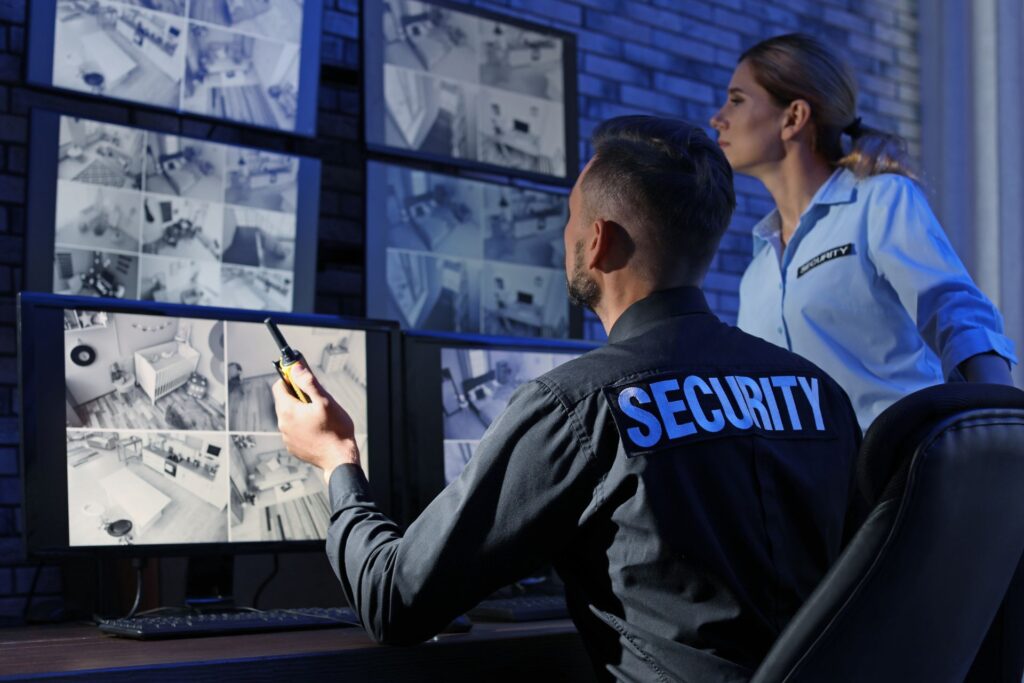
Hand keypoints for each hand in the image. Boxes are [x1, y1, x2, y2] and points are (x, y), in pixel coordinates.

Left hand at [271, 361, 359, 484]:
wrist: (339, 459)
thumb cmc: (335, 431)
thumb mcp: (325, 401)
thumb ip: (309, 382)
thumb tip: (296, 368)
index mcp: (288, 410)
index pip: (279, 386)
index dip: (290, 379)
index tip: (301, 377)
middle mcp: (283, 424)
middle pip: (284, 401)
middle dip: (298, 396)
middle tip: (316, 399)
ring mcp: (287, 437)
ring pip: (290, 416)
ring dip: (300, 412)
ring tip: (319, 416)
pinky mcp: (292, 447)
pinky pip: (294, 430)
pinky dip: (302, 426)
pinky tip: (317, 429)